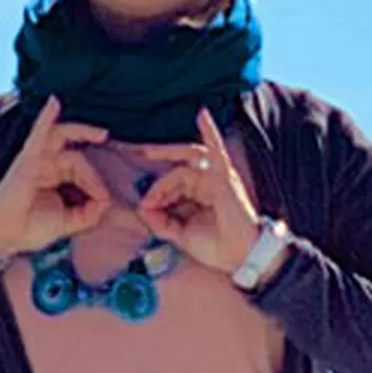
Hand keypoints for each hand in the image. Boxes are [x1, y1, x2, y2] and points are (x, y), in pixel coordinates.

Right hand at [0, 97, 110, 261]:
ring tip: (101, 133)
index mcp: (56, 175)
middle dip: (89, 134)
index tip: (102, 200)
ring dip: (80, 129)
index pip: (81, 166)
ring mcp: (36, 160)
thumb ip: (90, 212)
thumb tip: (107, 202)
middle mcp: (46, 163)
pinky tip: (54, 101)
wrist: (6, 239)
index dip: (95, 181)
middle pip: (71, 142)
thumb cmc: (32, 228)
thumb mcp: (70, 221)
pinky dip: (46, 117)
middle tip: (107, 135)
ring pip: (61, 135)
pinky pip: (37, 134)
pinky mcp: (28, 161)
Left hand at [137, 106, 264, 273]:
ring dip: (165, 171)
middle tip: (131, 149)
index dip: (156, 193)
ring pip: (183, 166)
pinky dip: (210, 131)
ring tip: (146, 158)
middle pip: (176, 167)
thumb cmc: (217, 247)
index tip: (145, 208)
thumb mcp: (180, 235)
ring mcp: (217, 178)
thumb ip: (161, 221)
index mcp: (199, 193)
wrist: (241, 258)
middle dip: (155, 156)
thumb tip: (144, 209)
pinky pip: (215, 151)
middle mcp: (208, 181)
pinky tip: (202, 114)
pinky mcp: (224, 179)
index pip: (172, 182)